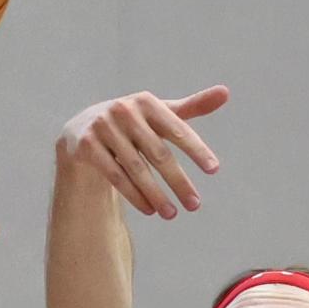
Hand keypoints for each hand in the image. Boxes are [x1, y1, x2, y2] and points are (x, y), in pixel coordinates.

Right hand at [56, 86, 228, 219]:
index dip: (197, 150)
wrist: (82, 128)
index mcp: (147, 102)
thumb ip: (191, 106)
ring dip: (157, 195)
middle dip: (179, 182)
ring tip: (172, 214)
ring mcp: (103, 127)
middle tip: (195, 205)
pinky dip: (134, 195)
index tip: (214, 170)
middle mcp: (124, 111)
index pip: (177, 129)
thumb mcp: (159, 113)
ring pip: (136, 168)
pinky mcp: (87, 146)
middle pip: (158, 154)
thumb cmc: (133, 122)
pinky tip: (150, 210)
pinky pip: (115, 175)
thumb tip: (225, 92)